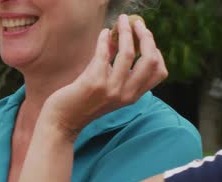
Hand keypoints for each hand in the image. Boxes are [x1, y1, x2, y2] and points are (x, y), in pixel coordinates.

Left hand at [40, 14, 167, 140]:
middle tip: (136, 24)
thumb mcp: (107, 89)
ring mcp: (111, 89)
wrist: (62, 122)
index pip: (159, 71)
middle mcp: (126, 94)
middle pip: (151, 60)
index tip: (146, 38)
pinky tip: (103, 33)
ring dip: (125, 31)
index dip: (156, 51)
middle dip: (146, 37)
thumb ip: (117, 69)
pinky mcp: (93, 82)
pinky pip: (104, 53)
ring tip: (121, 20)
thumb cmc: (83, 103)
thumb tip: (120, 39)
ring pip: (128, 53)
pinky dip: (104, 39)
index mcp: (133, 96)